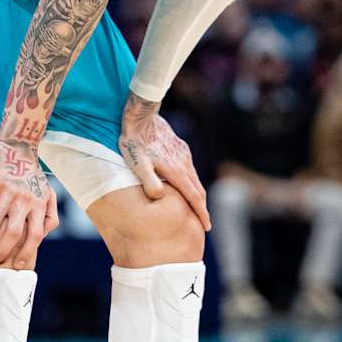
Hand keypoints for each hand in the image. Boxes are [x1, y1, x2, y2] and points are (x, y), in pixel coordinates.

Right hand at [0, 138, 58, 268]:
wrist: (21, 145)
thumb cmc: (33, 173)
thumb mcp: (47, 192)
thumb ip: (49, 214)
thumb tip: (44, 234)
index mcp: (40, 205)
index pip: (36, 235)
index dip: (27, 252)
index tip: (18, 265)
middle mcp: (26, 201)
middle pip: (14, 234)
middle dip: (1, 251)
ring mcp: (10, 192)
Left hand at [118, 95, 209, 230]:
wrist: (141, 114)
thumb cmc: (134, 142)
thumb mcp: (137, 163)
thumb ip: (149, 181)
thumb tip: (159, 197)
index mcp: (175, 171)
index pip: (193, 197)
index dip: (201, 213)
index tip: (206, 226)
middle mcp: (184, 163)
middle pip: (198, 190)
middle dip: (202, 208)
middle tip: (204, 223)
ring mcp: (183, 154)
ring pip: (195, 179)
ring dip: (197, 194)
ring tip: (196, 207)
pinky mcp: (180, 147)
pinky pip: (190, 168)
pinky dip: (192, 181)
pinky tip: (187, 184)